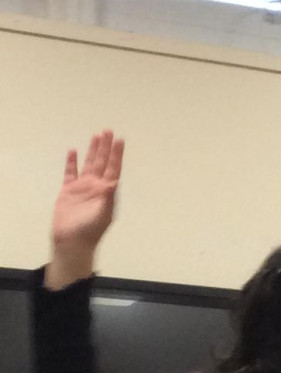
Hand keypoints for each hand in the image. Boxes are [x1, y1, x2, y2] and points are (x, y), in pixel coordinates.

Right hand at [47, 129, 123, 288]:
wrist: (72, 242)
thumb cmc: (90, 231)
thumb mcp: (103, 214)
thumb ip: (109, 197)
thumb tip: (115, 182)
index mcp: (106, 192)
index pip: (113, 169)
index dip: (117, 154)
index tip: (120, 139)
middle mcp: (96, 187)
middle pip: (102, 163)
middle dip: (106, 147)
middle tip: (109, 130)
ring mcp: (82, 188)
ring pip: (88, 165)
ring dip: (92, 151)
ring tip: (96, 136)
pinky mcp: (68, 191)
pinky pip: (70, 173)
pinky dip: (72, 162)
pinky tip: (73, 151)